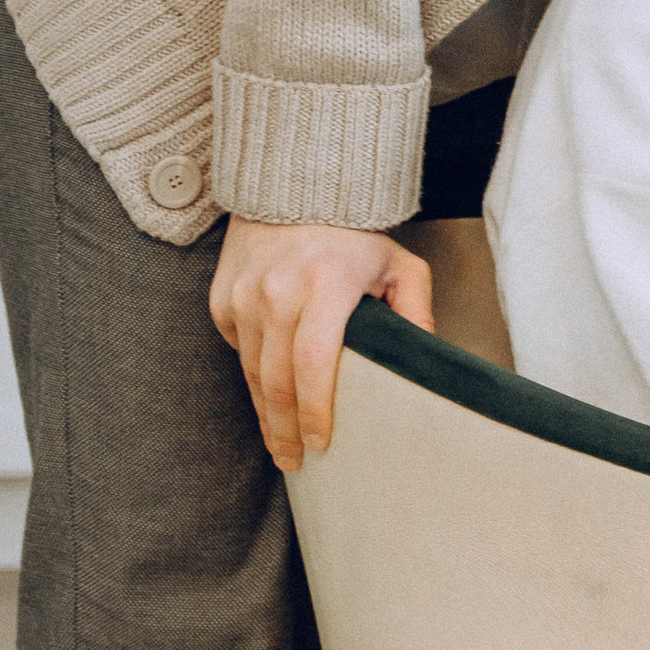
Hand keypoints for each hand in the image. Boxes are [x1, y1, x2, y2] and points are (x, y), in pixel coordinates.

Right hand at [211, 220, 434, 471]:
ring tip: (280, 445)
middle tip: (295, 462)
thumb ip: (415, 310)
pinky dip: (252, 378)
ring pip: (251, 373)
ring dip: (265, 415)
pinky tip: (269, 398)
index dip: (316, 410)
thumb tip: (427, 359)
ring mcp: (244, 295)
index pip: (314, 363)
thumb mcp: (399, 263)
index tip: (321, 443)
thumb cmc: (355, 234)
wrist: (291, 188)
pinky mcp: (222, 298)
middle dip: (285, 429)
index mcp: (328, 284)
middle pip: (276, 380)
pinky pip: (237, 350)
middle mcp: (279, 291)